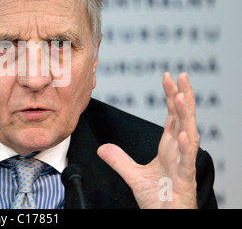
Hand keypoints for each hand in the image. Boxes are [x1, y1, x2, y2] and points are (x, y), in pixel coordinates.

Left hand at [97, 72, 198, 208]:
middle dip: (183, 96)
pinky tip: (183, 134)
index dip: (170, 96)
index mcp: (169, 148)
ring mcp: (183, 164)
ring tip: (182, 96)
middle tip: (180, 76)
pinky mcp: (185, 180)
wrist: (166, 219)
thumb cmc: (159, 199)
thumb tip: (103, 148)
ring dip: (186, 116)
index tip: (167, 77)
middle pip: (183, 119)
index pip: (171, 116)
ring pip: (188, 135)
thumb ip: (119, 160)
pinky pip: (186, 161)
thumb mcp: (133, 175)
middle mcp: (178, 151)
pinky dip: (185, 147)